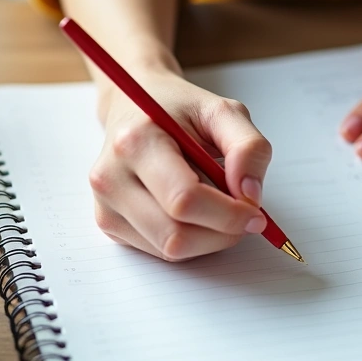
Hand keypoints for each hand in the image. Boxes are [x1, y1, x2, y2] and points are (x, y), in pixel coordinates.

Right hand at [89, 71, 271, 260]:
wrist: (133, 108)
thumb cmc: (177, 110)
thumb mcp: (222, 112)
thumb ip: (248, 147)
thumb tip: (251, 195)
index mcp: (135, 142)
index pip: (184, 199)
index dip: (229, 214)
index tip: (255, 212)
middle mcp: (111, 177)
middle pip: (176, 235)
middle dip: (222, 233)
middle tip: (245, 216)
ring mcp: (105, 205)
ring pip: (171, 250)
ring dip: (209, 240)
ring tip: (218, 208)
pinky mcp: (109, 224)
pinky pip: (161, 252)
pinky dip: (190, 240)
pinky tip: (194, 213)